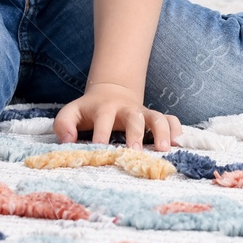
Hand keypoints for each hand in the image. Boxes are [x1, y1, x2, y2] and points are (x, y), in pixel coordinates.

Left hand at [53, 81, 181, 151]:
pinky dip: (176, 129)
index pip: (102, 120)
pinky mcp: (154, 117)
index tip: (100, 150)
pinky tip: (178, 143)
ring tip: (164, 149)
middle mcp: (126, 109)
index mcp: (104, 108)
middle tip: (134, 150)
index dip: (101, 134)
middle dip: (135, 133)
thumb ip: (64, 124)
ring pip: (157, 117)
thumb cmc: (89, 110)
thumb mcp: (71, 112)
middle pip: (133, 117)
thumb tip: (67, 141)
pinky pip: (171, 119)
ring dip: (161, 132)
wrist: (111, 92)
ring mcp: (143, 112)